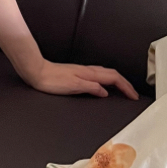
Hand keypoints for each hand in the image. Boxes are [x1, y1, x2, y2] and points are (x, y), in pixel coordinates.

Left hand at [24, 59, 138, 99]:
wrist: (34, 71)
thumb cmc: (50, 80)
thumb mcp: (73, 86)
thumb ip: (91, 88)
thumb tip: (105, 92)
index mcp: (88, 74)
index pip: (113, 78)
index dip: (126, 87)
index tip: (133, 96)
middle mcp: (85, 70)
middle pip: (111, 74)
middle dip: (124, 83)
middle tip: (132, 93)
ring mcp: (79, 71)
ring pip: (104, 73)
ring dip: (116, 81)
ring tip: (122, 89)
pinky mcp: (73, 73)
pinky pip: (96, 75)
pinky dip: (105, 80)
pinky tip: (101, 85)